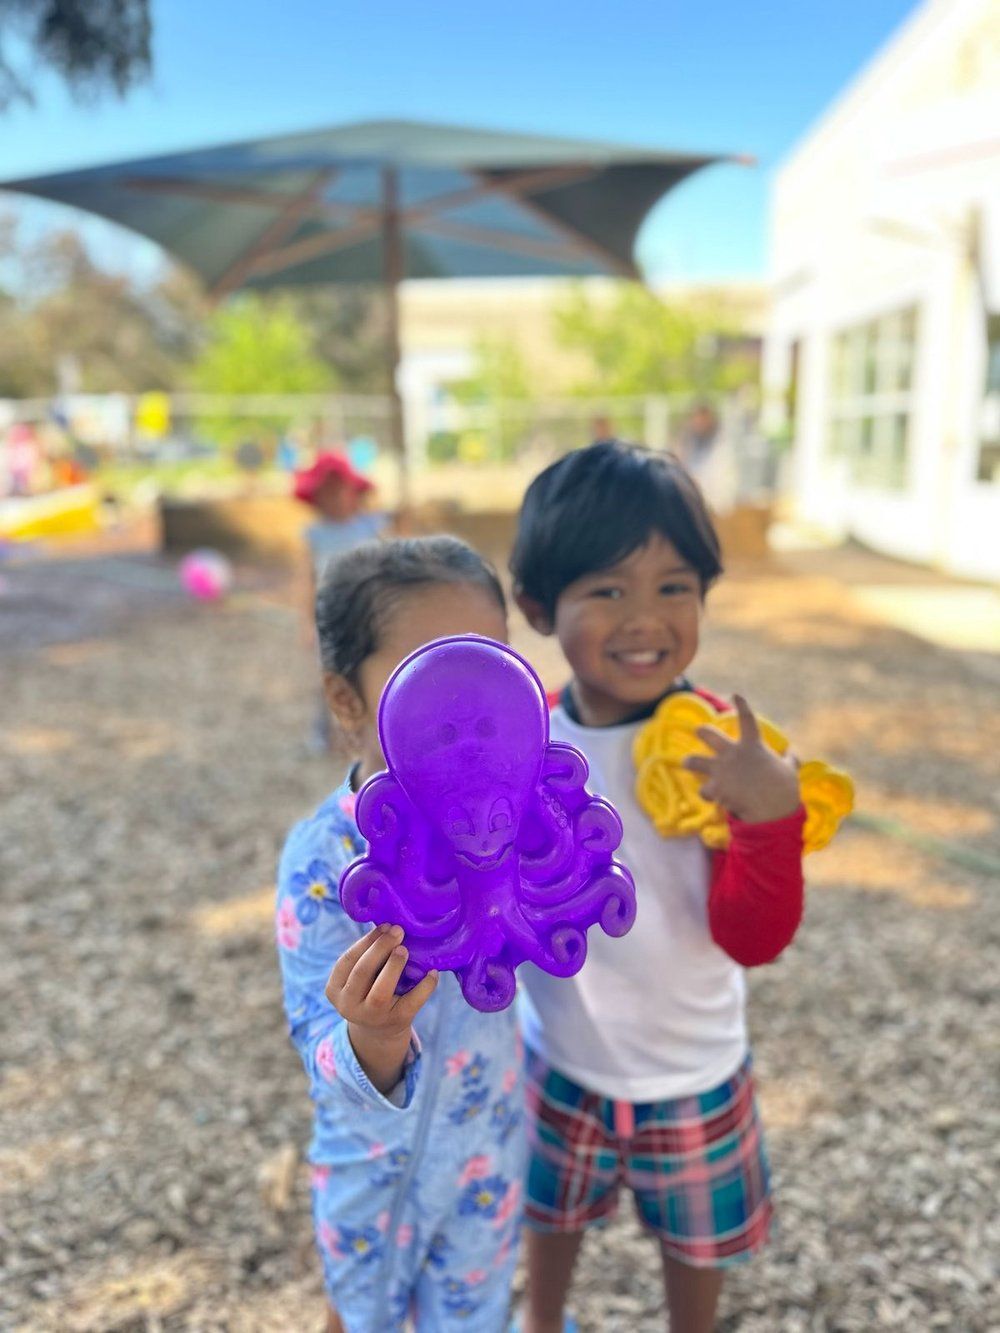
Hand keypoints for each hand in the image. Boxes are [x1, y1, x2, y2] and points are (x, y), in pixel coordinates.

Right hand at [325, 925, 437, 1092]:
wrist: (380, 1031)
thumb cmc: (369, 991)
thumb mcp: (358, 979)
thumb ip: (367, 957)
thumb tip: (389, 927)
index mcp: (335, 990)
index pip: (347, 961)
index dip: (366, 941)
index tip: (384, 926)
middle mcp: (349, 1006)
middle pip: (362, 972)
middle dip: (380, 948)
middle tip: (397, 931)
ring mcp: (372, 1017)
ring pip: (381, 990)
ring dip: (394, 966)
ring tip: (404, 949)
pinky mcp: (396, 1022)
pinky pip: (412, 1002)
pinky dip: (425, 986)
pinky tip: (431, 972)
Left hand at [682, 695, 800, 824]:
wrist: (773, 808)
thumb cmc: (784, 788)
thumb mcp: (790, 770)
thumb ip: (790, 760)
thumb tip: (793, 754)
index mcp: (752, 745)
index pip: (747, 719)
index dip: (741, 706)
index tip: (736, 695)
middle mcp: (732, 753)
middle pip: (708, 734)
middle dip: (702, 731)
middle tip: (698, 731)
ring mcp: (721, 770)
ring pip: (694, 761)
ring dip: (690, 762)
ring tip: (686, 763)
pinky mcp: (715, 788)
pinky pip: (704, 790)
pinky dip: (708, 795)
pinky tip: (713, 799)